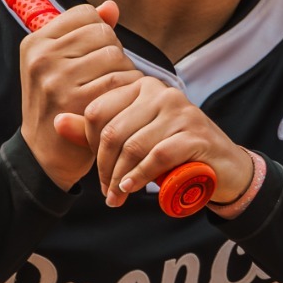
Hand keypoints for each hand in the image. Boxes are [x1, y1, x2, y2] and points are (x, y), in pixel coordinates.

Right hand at [19, 1, 142, 189]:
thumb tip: (112, 7)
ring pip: (114, 55)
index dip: (99, 33)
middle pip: (103, 33)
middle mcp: (42, 57)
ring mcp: (57, 78)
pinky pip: (119, 80)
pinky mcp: (76, 100)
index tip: (92, 56)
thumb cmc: (58, 104)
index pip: (85, 14)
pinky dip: (127, 92)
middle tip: (104, 78)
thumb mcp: (59, 65)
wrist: (45, 154)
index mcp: (36, 43)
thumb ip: (85, 34)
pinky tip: (118, 104)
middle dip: (113, 54)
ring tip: (111, 91)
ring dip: (123, 72)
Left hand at [76, 75, 254, 208]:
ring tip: (119, 196)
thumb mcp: (133, 140)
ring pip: (133, 145)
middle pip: (113, 131)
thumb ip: (96, 132)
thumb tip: (57, 121)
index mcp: (140, 86)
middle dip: (104, 168)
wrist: (224, 169)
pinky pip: (158, 154)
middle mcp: (160, 92)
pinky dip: (141, 175)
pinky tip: (134, 187)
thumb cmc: (174, 154)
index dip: (90, 147)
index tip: (98, 173)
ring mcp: (180, 110)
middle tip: (107, 193)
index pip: (97, 111)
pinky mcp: (195, 133)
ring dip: (121, 177)